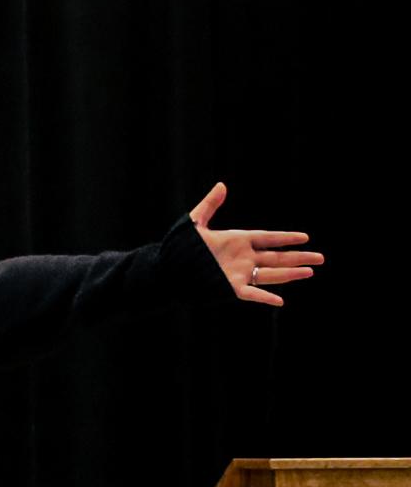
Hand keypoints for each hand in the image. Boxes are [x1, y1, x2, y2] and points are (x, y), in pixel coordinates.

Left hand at [188, 184, 318, 307]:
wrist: (166, 269)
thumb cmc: (179, 247)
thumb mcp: (194, 223)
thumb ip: (210, 205)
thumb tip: (222, 185)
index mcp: (237, 240)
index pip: (268, 238)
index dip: (286, 238)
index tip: (305, 237)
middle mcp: (243, 257)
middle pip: (276, 257)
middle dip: (298, 257)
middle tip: (321, 258)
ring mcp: (239, 273)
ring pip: (271, 274)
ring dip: (290, 273)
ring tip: (311, 272)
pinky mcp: (230, 288)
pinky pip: (251, 293)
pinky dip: (265, 297)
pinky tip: (280, 301)